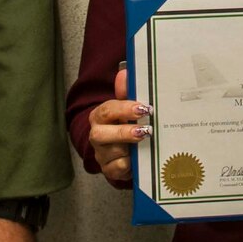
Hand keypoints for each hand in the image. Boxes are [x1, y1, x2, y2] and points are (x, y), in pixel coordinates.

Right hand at [87, 65, 150, 185]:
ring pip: (110, 153)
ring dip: (129, 149)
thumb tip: (125, 72)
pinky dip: (128, 164)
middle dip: (123, 132)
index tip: (143, 108)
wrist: (125, 151)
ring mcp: (101, 153)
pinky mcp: (109, 169)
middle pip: (100, 134)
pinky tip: (138, 159)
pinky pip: (116, 168)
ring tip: (145, 144)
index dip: (124, 109)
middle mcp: (97, 135)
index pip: (107, 110)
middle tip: (144, 131)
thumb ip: (127, 91)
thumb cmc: (127, 124)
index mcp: (100, 116)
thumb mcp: (129, 107)